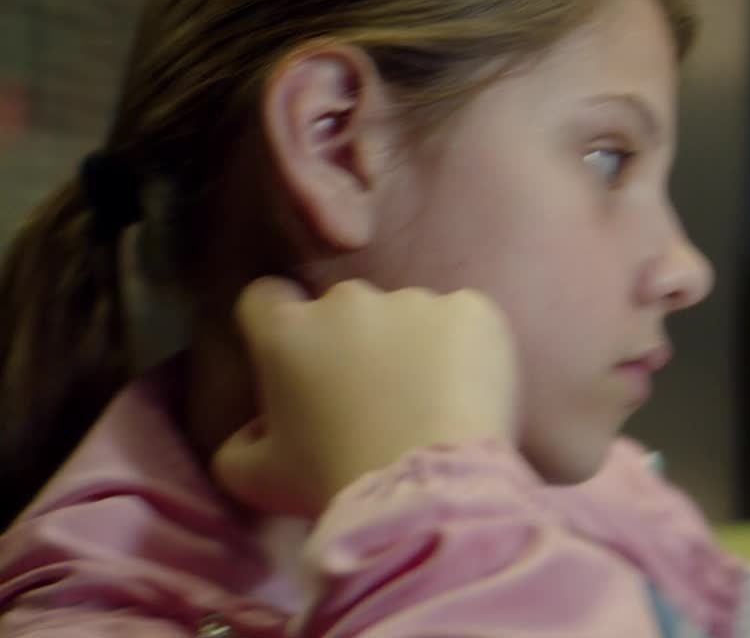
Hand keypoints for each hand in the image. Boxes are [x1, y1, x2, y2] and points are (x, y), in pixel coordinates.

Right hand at [214, 278, 519, 516]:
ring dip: (413, 345)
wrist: (427, 487)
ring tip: (429, 403)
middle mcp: (347, 301)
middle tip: (373, 400)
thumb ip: (239, 445)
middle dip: (353, 342)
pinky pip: (465, 321)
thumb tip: (255, 430)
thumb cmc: (334, 483)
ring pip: (409, 314)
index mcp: (287, 331)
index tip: (299, 356)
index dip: (278, 322)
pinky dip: (467, 348)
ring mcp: (414, 300)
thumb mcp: (256, 479)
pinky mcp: (473, 310)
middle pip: (344, 309)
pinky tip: (469, 391)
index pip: (266, 298)